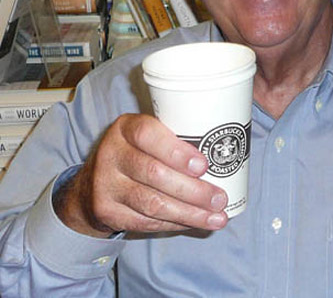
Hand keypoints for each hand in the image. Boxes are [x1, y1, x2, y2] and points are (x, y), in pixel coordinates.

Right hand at [54, 113, 227, 236]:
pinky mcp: (106, 211)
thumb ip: (174, 139)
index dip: (177, 152)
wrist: (92, 182)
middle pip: (154, 174)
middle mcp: (111, 153)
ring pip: (152, 203)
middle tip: (220, 199)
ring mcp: (105, 184)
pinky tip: (195, 222)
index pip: (148, 135)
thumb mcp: (148, 135)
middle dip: (193, 190)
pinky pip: (146, 221)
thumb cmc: (137, 152)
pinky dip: (175, 223)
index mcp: (125, 128)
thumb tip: (221, 155)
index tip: (204, 166)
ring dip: (190, 213)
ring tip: (217, 217)